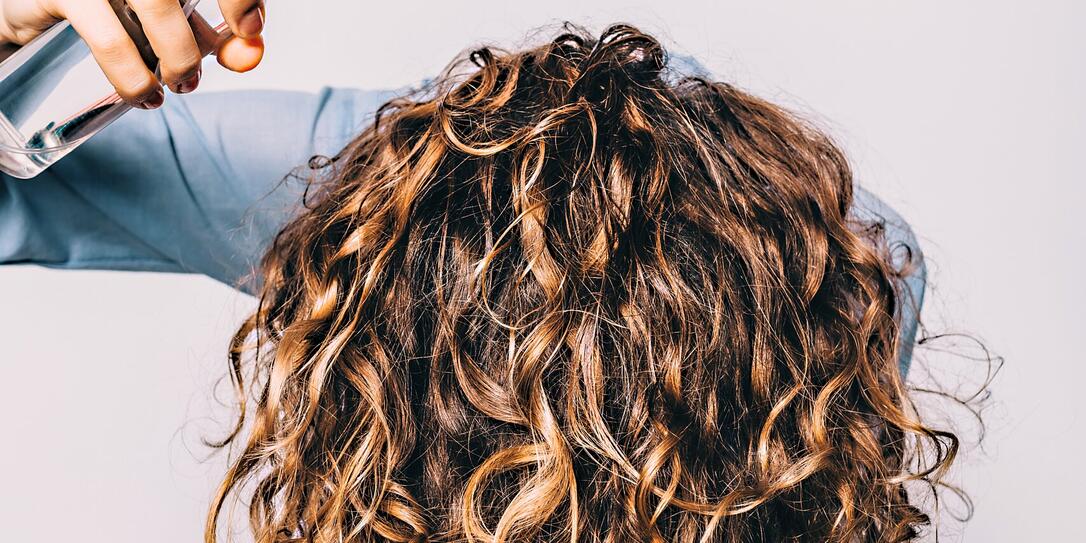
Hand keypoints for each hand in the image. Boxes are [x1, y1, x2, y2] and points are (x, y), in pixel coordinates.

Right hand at [0, 0, 266, 108]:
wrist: (22, 10)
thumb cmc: (100, 9)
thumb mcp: (160, 17)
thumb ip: (202, 32)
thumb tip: (248, 54)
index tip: (250, 30)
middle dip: (207, 32)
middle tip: (206, 70)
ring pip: (154, 5)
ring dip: (178, 55)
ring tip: (178, 86)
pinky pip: (108, 37)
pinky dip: (133, 74)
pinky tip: (144, 94)